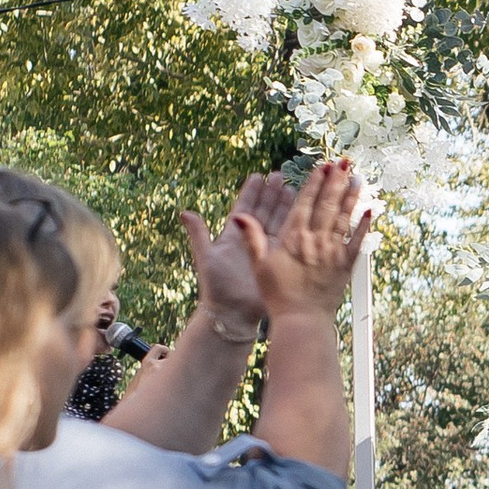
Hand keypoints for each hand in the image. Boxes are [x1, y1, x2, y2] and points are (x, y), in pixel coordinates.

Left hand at [179, 171, 297, 333]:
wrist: (233, 313)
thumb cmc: (216, 286)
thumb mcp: (205, 256)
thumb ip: (198, 233)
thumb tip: (185, 212)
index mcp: (233, 235)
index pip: (243, 208)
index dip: (251, 192)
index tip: (258, 176)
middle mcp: (251, 239)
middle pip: (263, 211)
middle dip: (272, 193)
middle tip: (280, 175)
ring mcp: (266, 249)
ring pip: (278, 221)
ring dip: (286, 205)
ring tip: (294, 187)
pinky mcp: (278, 260)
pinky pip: (289, 238)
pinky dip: (296, 224)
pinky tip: (304, 212)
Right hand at [244, 160, 369, 324]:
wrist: (302, 321)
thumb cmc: (278, 295)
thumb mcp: (259, 266)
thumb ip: (252, 238)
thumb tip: (239, 215)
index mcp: (294, 238)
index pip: (305, 203)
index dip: (314, 183)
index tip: (322, 166)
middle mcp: (316, 241)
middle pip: (328, 204)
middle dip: (335, 181)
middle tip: (342, 162)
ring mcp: (333, 252)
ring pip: (344, 217)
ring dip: (351, 196)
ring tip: (357, 177)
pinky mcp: (346, 265)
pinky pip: (357, 240)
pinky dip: (363, 225)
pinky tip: (369, 210)